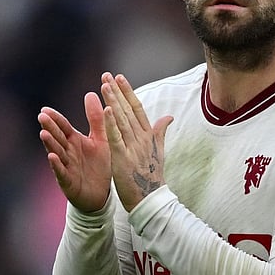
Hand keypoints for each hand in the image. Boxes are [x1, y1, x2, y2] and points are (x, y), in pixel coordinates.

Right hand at [37, 88, 112, 211]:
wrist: (102, 195)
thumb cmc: (99, 165)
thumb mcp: (100, 139)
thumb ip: (96, 118)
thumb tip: (91, 93)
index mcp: (74, 141)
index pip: (63, 127)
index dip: (55, 119)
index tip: (45, 109)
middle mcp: (68, 152)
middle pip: (57, 137)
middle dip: (50, 128)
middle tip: (42, 116)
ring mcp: (67, 167)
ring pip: (57, 153)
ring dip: (50, 144)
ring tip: (44, 134)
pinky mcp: (69, 182)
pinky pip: (62, 172)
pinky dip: (57, 165)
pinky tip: (52, 157)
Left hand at [101, 73, 173, 211]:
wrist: (150, 198)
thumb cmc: (152, 175)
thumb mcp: (158, 150)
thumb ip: (160, 131)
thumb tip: (169, 116)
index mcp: (148, 135)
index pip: (137, 108)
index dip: (128, 92)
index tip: (119, 77)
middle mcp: (141, 138)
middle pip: (128, 110)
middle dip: (117, 91)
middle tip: (107, 75)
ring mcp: (133, 147)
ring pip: (121, 120)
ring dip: (113, 101)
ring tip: (104, 85)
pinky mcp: (123, 158)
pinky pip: (117, 138)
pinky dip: (112, 124)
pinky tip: (106, 110)